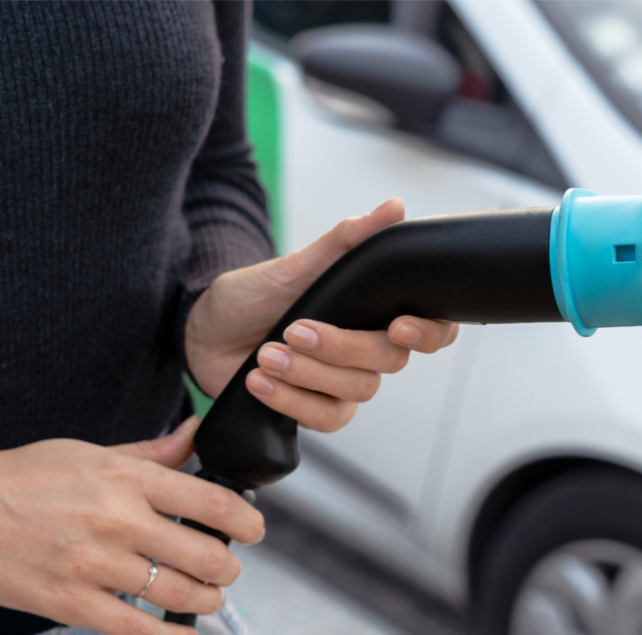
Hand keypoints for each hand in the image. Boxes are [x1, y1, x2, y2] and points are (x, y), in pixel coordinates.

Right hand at [0, 418, 263, 634]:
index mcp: (127, 478)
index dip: (246, 520)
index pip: (211, 500)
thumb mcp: (89, 452)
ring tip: (210, 597)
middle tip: (228, 568)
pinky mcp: (70, 603)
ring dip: (207, 600)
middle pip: (206, 554)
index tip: (255, 529)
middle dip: (229, 567)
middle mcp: (118, 520)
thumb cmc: (20, 477)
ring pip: (178, 593)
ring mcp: (95, 565)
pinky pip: (135, 628)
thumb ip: (151, 452)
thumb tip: (195, 433)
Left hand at [184, 199, 459, 430]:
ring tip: (266, 354)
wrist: (206, 333)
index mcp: (377, 311)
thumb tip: (394, 207)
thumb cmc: (254, 296)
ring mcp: (346, 383)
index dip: (429, 332)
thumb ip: (347, 240)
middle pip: (390, 360)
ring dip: (307, 372)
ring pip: (358, 390)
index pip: (435, 330)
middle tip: (294, 330)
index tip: (397, 325)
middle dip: (341, 346)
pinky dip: (290, 400)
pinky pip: (325, 418)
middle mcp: (370, 350)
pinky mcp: (318, 409)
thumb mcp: (296, 264)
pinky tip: (260, 382)